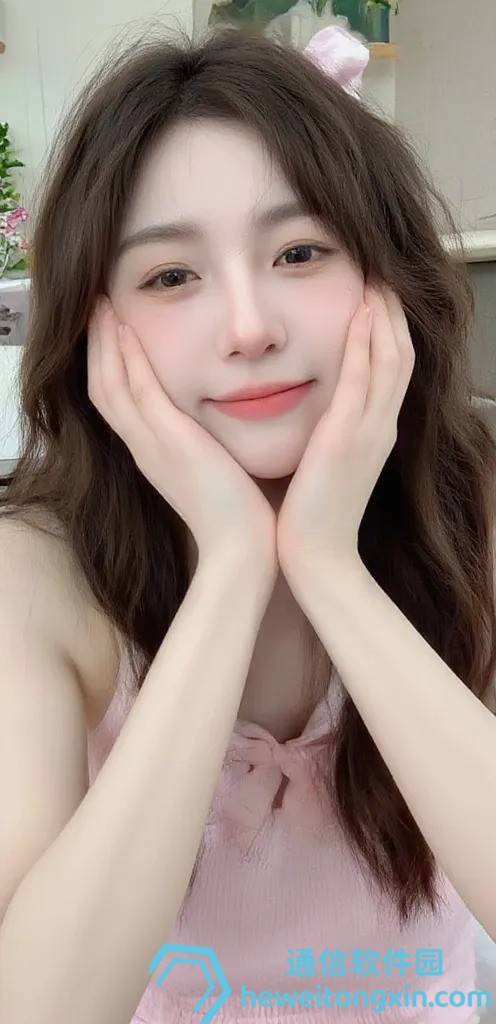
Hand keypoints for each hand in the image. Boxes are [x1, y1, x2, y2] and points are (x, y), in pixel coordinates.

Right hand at [87, 296, 277, 577]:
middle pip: (101, 387)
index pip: (118, 400)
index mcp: (153, 453)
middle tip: (96, 306)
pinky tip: (125, 326)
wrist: (242, 548)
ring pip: (109, 383)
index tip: (113, 327)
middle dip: (96, 345)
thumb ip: (207, 445)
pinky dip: (126, 357)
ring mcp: (152, 444)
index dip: (109, 362)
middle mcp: (143, 447)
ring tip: (100, 304)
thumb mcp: (213, 470)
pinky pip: (137, 390)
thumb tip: (218, 423)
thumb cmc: (239, 514)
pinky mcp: (170, 442)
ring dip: (103, 341)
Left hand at [276, 284, 414, 575]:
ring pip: (391, 360)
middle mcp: (381, 427)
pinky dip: (366, 346)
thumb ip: (331, 433)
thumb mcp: (329, 465)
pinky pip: (363, 382)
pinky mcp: (346, 440)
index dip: (389, 328)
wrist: (316, 556)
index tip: (378, 294)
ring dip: (385, 317)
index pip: (392, 368)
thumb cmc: (314, 515)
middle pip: (400, 355)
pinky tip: (361, 315)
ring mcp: (369, 432)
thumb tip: (322, 410)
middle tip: (384, 272)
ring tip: (378, 278)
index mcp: (375, 432)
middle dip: (394, 311)